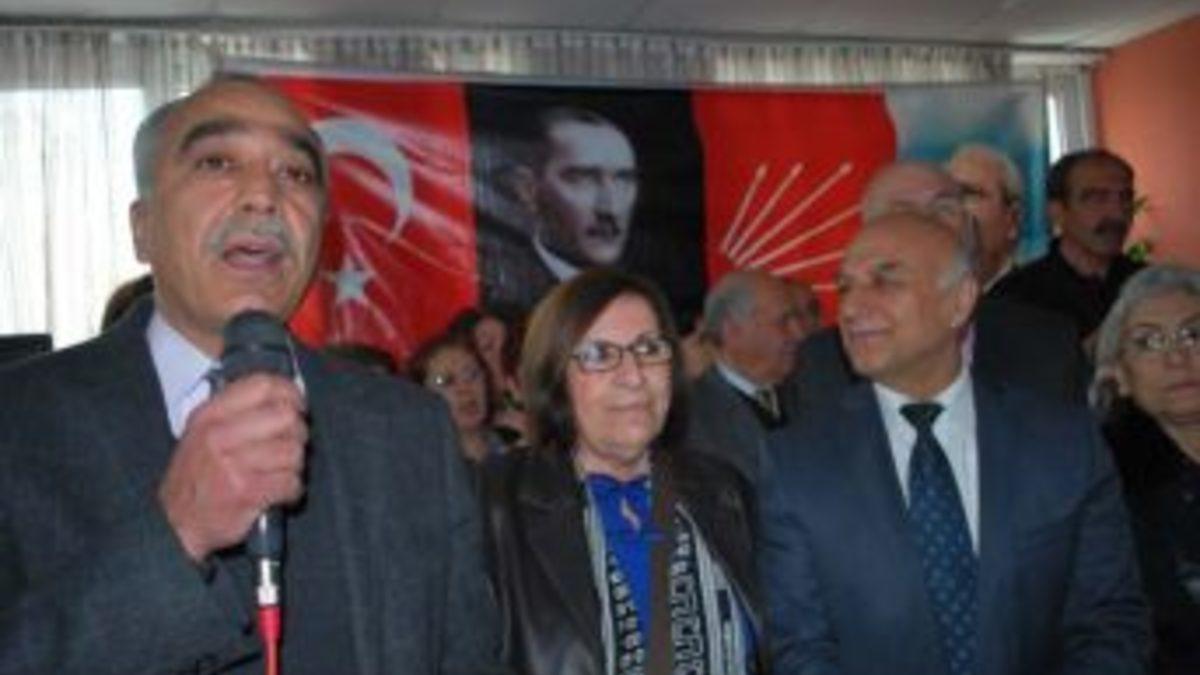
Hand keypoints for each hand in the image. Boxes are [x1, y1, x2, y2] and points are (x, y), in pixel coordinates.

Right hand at [158, 373, 307, 560]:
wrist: (176, 525)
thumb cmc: (197, 478)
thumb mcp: (202, 434)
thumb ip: (239, 412)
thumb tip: (287, 398)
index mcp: (210, 415)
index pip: (263, 385)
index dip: (290, 393)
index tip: (296, 405)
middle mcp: (219, 435)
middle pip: (286, 416)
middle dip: (297, 433)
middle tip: (290, 445)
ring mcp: (233, 464)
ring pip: (293, 451)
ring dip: (294, 465)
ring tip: (279, 473)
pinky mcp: (247, 491)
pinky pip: (291, 481)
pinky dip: (292, 490)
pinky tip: (278, 492)